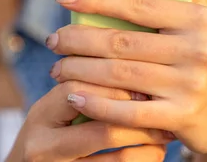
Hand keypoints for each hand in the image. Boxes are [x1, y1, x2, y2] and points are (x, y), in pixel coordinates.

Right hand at [7, 81, 173, 161]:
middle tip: (162, 106)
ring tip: (166, 132)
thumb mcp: (56, 111)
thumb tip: (131, 56)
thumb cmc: (54, 133)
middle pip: (102, 127)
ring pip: (118, 158)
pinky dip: (144, 161)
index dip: (113, 84)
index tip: (142, 83)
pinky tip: (156, 152)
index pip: (78, 88)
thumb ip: (82, 88)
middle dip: (139, 116)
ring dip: (149, 144)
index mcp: (41, 116)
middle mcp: (43, 147)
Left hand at [47, 0, 206, 158]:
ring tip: (56, 67)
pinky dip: (97, 105)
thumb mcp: (205, 19)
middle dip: (78, 40)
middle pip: (121, 41)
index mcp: (199, 19)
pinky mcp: (180, 118)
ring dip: (79, 71)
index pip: (138, 3)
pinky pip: (128, 113)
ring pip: (119, 75)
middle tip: (52, 40)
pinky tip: (73, 96)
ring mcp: (190, 86)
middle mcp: (197, 50)